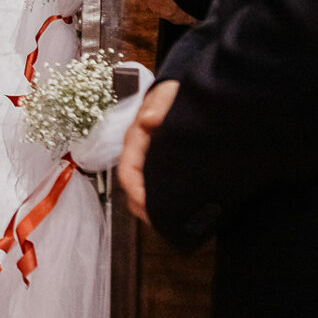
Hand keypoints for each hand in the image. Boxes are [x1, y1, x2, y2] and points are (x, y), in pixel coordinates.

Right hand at [116, 79, 179, 226]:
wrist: (189, 93)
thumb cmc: (176, 94)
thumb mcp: (169, 94)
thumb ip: (160, 104)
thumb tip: (148, 120)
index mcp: (137, 137)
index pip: (128, 169)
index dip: (135, 190)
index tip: (147, 206)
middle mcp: (140, 151)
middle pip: (133, 184)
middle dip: (142, 205)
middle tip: (160, 223)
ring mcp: (150, 159)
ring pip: (143, 187)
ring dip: (150, 205)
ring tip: (167, 222)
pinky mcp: (163, 165)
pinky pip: (155, 185)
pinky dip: (160, 199)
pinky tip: (173, 209)